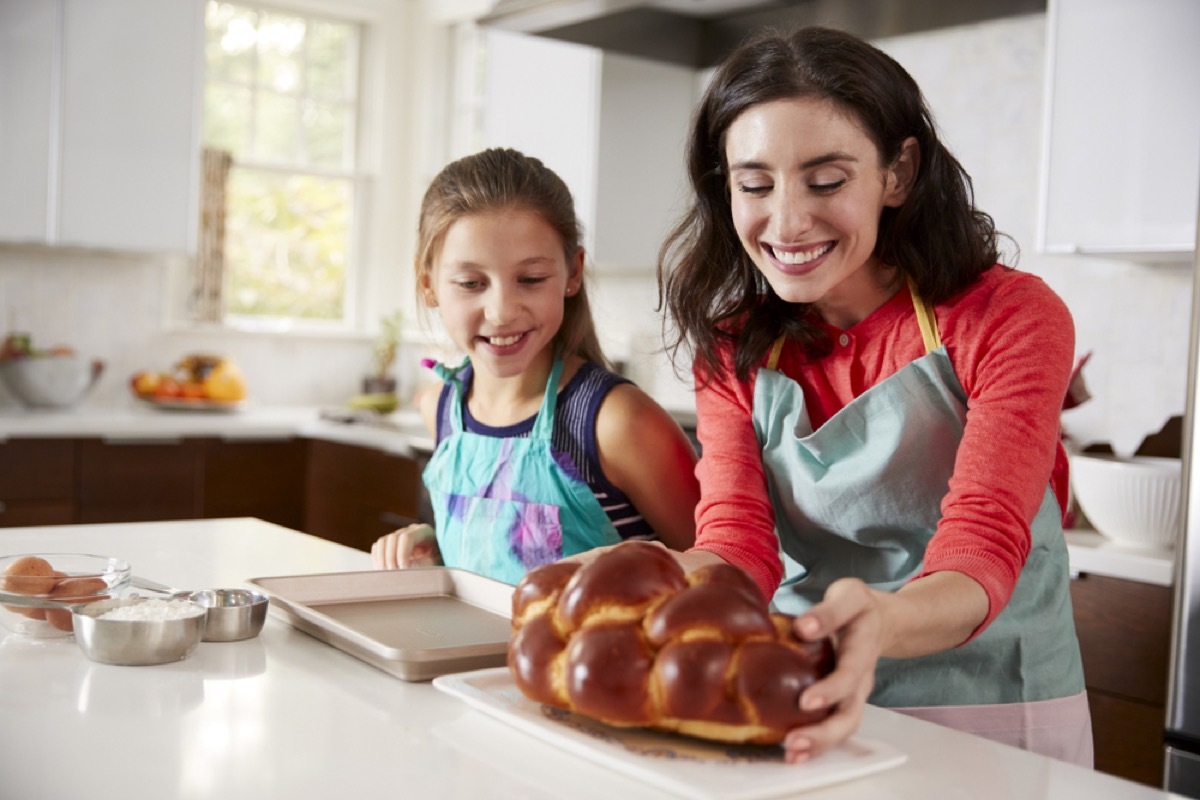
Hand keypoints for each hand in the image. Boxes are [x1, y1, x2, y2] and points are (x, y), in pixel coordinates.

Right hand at [371, 524, 440, 569]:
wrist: (438, 566)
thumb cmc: (440, 566)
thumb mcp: (436, 565)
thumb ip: (424, 565)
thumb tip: (407, 570)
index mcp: (425, 532)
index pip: (407, 537)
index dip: (402, 554)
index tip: (403, 569)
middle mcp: (411, 530)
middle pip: (392, 538)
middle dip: (391, 558)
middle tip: (394, 574)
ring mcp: (400, 535)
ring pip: (382, 542)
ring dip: (382, 560)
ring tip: (387, 574)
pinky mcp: (391, 543)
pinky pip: (378, 547)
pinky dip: (378, 559)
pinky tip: (383, 571)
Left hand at [782, 578, 883, 763]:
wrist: (883, 620)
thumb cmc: (858, 608)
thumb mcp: (848, 596)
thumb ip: (828, 611)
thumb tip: (802, 627)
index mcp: (862, 648)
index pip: (849, 672)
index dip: (830, 689)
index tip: (806, 702)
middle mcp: (862, 678)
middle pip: (850, 713)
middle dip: (824, 732)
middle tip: (794, 741)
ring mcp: (856, 694)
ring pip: (844, 726)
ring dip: (820, 743)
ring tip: (792, 753)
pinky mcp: (845, 702)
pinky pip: (835, 727)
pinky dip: (818, 743)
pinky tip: (793, 752)